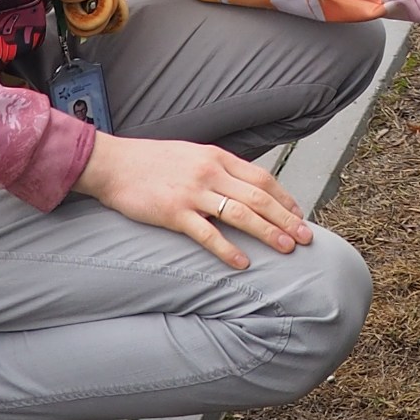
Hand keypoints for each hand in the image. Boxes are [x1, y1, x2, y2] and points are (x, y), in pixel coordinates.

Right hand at [71, 132, 310, 268]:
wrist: (113, 163)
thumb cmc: (151, 162)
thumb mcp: (191, 156)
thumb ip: (217, 169)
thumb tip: (243, 188)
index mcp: (217, 157)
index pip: (262, 178)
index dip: (284, 198)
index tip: (299, 214)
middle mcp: (210, 171)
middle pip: (259, 197)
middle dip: (286, 218)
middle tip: (306, 237)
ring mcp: (193, 192)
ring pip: (241, 214)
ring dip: (268, 232)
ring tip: (287, 249)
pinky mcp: (174, 212)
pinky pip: (207, 233)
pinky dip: (228, 249)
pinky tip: (243, 263)